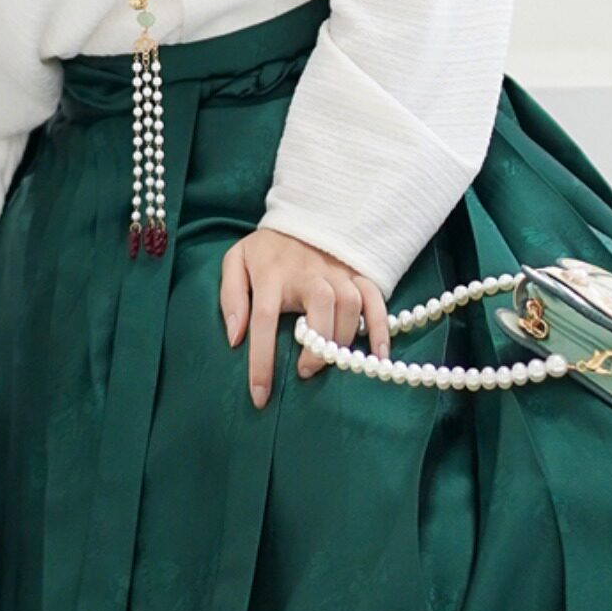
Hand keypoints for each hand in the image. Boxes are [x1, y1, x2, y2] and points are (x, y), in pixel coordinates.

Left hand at [219, 225, 388, 408]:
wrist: (302, 214)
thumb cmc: (266, 250)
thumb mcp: (235, 262)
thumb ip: (231, 297)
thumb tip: (235, 338)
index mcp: (272, 274)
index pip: (263, 320)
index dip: (261, 361)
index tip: (260, 396)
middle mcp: (308, 272)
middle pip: (320, 305)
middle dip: (316, 345)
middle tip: (305, 371)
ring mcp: (337, 272)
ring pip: (350, 304)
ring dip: (342, 338)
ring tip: (331, 360)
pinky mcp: (359, 274)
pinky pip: (376, 301)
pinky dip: (381, 329)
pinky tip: (379, 356)